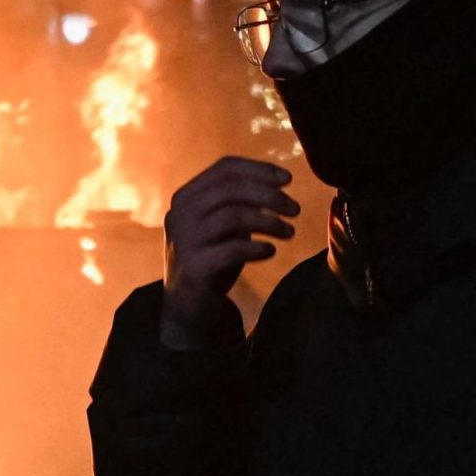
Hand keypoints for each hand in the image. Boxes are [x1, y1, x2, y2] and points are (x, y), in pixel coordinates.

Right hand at [161, 158, 295, 346]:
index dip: (260, 170)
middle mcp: (180, 213)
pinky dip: (258, 247)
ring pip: (233, 216)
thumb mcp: (223, 226)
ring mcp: (184, 240)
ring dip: (269, 222)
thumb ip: (241, 204)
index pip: (225, 168)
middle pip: (231, 188)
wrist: (186, 307)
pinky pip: (233, 249)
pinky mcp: (194, 267)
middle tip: (295, 209)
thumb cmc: (211, 259)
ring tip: (289, 232)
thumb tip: (278, 184)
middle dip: (270, 195)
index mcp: (186, 197)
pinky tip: (270, 251)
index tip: (288, 180)